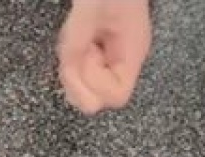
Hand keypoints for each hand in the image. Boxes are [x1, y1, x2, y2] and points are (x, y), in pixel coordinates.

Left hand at [57, 0, 151, 114]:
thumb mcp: (88, 12)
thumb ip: (77, 46)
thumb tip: (72, 81)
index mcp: (132, 52)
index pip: (116, 96)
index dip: (95, 86)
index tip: (86, 57)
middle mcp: (125, 58)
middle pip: (100, 95)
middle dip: (80, 78)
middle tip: (79, 46)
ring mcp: (114, 54)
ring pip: (87, 83)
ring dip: (74, 66)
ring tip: (78, 36)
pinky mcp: (101, 48)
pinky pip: (83, 67)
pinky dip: (73, 56)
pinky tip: (77, 35)